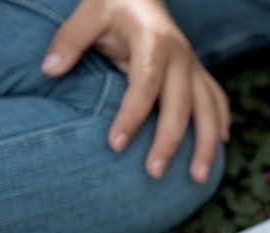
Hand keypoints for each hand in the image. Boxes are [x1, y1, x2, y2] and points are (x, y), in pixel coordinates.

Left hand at [41, 0, 229, 181]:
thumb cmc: (113, 5)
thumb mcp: (89, 12)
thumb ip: (69, 39)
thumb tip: (48, 70)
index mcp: (155, 42)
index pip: (145, 86)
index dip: (131, 116)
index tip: (114, 146)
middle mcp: (181, 56)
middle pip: (180, 106)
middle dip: (169, 142)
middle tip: (154, 173)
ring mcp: (194, 66)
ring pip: (209, 110)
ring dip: (206, 145)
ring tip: (197, 178)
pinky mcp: (199, 72)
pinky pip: (218, 100)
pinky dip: (221, 122)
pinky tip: (221, 145)